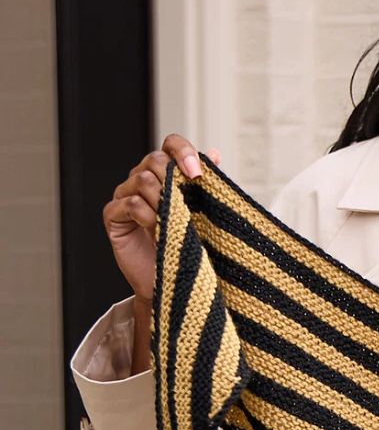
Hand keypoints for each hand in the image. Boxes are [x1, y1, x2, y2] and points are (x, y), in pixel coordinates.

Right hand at [102, 133, 219, 302]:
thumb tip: (215, 153)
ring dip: (162, 201)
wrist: (172, 284)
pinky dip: (148, 215)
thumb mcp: (201, 215)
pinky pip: (131, 204)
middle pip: (154, 160)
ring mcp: (124, 195)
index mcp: (163, 174)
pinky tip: (158, 231)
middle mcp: (141, 179)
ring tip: (173, 223)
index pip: (170, 145)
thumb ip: (205, 185)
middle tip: (185, 207)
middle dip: (173, 180)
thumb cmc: (186, 248)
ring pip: (142, 180)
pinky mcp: (113, 215)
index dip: (183, 152)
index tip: (197, 174)